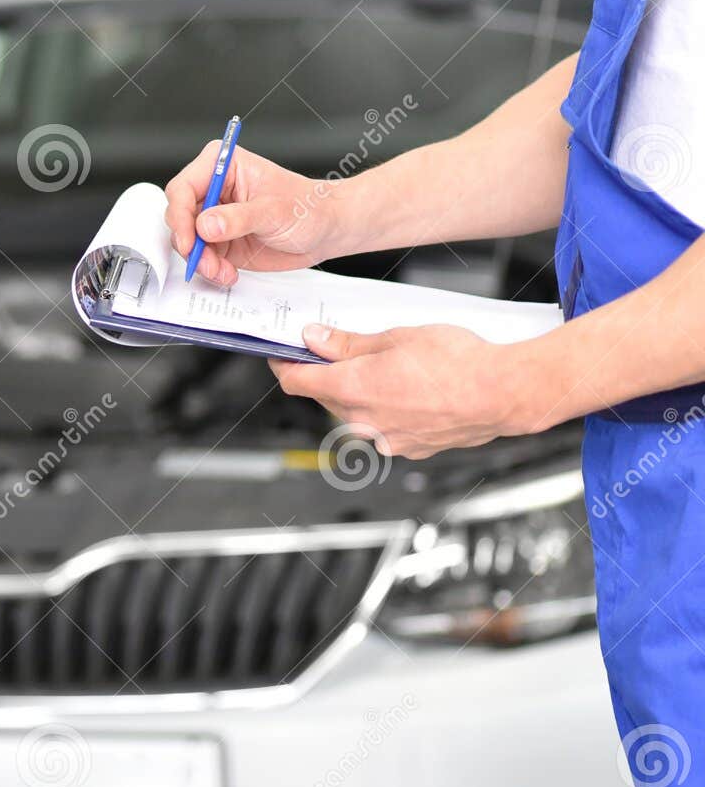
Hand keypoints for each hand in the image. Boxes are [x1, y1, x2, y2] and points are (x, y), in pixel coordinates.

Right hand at [163, 145, 343, 286]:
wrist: (325, 230)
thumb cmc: (308, 207)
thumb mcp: (274, 211)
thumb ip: (238, 218)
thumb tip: (206, 225)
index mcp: (223, 166)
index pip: (184, 187)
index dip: (180, 214)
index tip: (190, 239)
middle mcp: (214, 189)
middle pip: (179, 215)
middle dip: (189, 242)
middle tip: (204, 260)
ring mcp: (214, 216)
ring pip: (187, 240)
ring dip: (200, 260)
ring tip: (222, 270)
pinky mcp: (219, 239)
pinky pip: (201, 256)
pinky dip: (210, 269)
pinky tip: (228, 272)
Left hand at [269, 324, 536, 459]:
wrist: (504, 394)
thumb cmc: (458, 362)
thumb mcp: (395, 337)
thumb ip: (348, 343)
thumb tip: (314, 338)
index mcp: (352, 388)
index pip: (297, 381)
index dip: (284, 365)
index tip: (282, 353)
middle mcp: (363, 421)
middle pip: (324, 397)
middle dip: (324, 374)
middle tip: (334, 349)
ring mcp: (386, 439)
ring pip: (353, 414)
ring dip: (355, 392)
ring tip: (383, 367)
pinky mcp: (410, 448)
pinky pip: (382, 427)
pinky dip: (383, 409)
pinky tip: (406, 390)